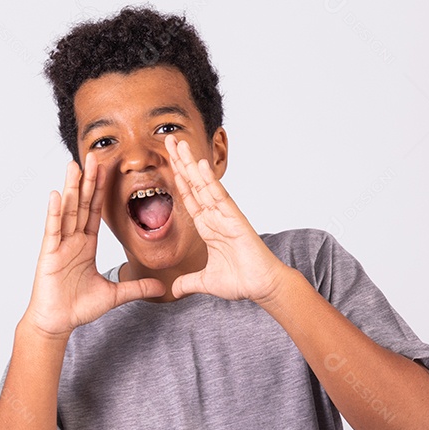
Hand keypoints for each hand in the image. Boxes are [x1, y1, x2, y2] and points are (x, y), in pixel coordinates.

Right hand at [21, 153, 164, 337]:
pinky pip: (53, 230)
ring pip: (68, 211)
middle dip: (88, 180)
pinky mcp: (49, 255)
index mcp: (86, 244)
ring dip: (71, 188)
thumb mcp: (115, 295)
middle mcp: (73, 240)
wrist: (57, 322)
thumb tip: (162, 286)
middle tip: (93, 155)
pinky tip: (57, 194)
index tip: (107, 170)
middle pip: (82, 204)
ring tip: (74, 165)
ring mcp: (60, 245)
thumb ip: (137, 287)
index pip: (96, 211)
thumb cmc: (79, 307)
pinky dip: (55, 212)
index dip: (101, 191)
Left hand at [164, 135, 289, 301]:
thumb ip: (189, 282)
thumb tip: (174, 290)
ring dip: (190, 163)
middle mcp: (215, 216)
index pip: (188, 197)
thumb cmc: (241, 281)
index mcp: (207, 227)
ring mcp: (224, 215)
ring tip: (178, 143)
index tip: (167, 161)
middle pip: (193, 183)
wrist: (261, 287)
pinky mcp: (235, 218)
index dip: (177, 179)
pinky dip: (209, 180)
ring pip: (203, 184)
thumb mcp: (206, 282)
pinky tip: (198, 164)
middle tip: (168, 139)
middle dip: (180, 162)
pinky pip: (219, 196)